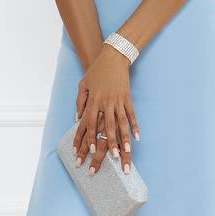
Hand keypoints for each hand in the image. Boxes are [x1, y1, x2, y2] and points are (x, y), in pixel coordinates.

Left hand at [73, 43, 139, 175]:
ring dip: (124, 138)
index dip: (90, 137)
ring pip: (121, 123)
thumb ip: (80, 102)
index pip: (91, 122)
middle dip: (109, 143)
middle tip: (111, 158)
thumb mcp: (83, 84)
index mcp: (94, 100)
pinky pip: (131, 114)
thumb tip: (77, 117)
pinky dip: (135, 126)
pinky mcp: (127, 98)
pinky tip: (137, 137)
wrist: (113, 57)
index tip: (90, 150)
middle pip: (108, 126)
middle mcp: (106, 102)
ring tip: (127, 152)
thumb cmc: (96, 71)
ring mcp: (118, 100)